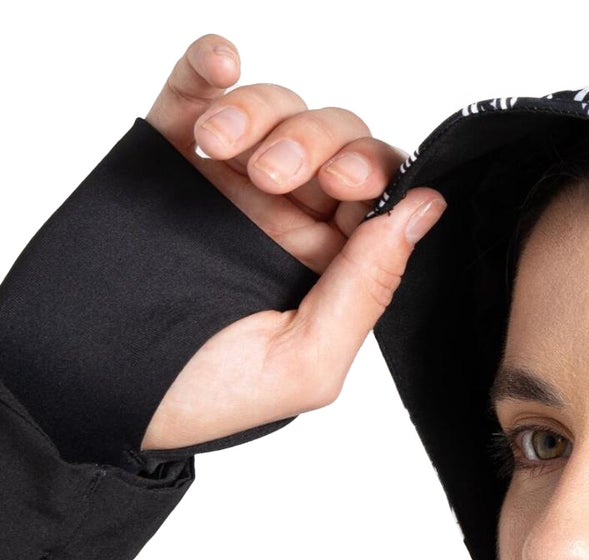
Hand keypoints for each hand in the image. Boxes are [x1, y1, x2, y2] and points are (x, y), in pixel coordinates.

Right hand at [139, 34, 444, 451]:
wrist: (95, 389)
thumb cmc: (204, 397)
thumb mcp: (303, 362)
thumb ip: (366, 288)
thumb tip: (425, 210)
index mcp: (333, 268)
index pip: (378, 196)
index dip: (373, 171)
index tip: (347, 181)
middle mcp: (290, 219)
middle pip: (335, 141)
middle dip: (316, 140)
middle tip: (277, 174)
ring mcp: (231, 184)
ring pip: (274, 110)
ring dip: (262, 111)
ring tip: (224, 147)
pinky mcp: (171, 154)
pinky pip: (200, 87)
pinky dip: (213, 63)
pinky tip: (222, 67)